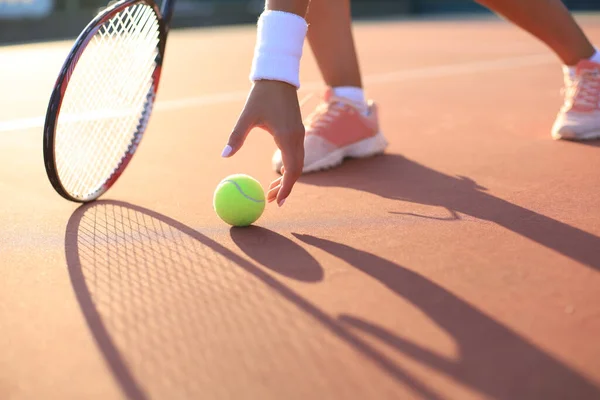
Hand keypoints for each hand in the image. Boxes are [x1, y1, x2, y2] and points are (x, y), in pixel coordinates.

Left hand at [222, 80, 304, 206]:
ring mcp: (299, 135)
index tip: (276, 201)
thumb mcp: (247, 116)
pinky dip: (289, 167)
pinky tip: (278, 173)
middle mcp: (297, 138)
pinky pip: (296, 155)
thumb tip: (224, 155)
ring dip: (287, 178)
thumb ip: (236, 136)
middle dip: (285, 187)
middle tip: (270, 200)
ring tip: (271, 190)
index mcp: (286, 137)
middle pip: (296, 170)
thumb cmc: (261, 95)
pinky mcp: (297, 131)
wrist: (278, 77)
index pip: (291, 170)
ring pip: (297, 164)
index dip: (285, 188)